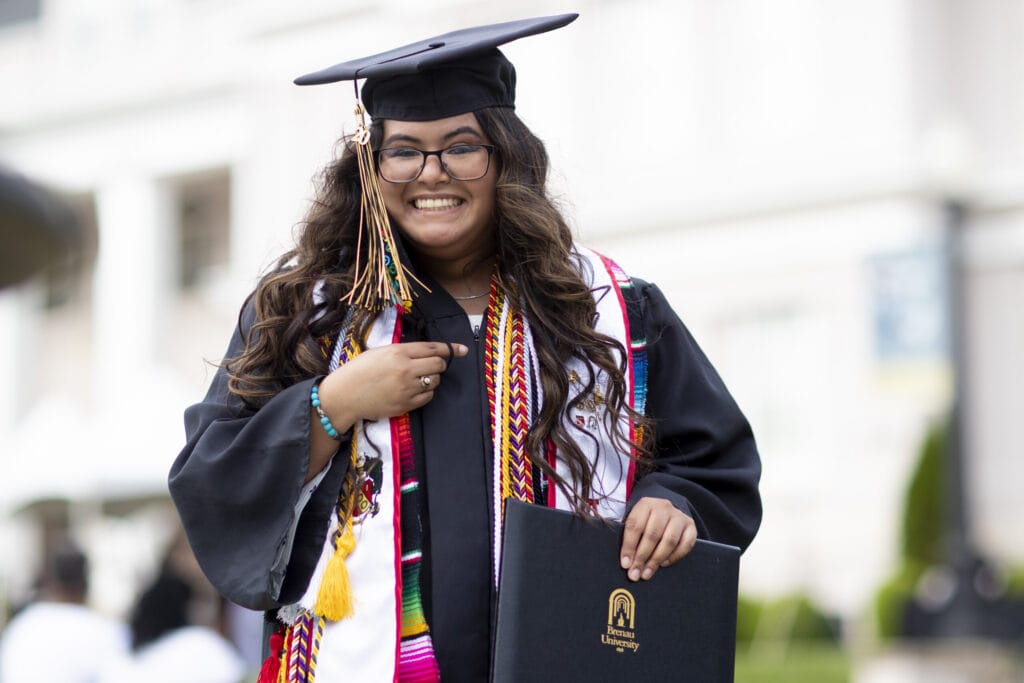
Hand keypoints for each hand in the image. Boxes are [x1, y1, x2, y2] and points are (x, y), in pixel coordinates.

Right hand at [318, 341, 467, 423]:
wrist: (345, 395)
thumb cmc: (359, 370)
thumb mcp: (380, 352)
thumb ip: (403, 351)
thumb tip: (427, 352)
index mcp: (398, 352)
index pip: (432, 348)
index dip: (450, 348)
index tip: (463, 350)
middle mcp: (405, 369)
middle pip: (438, 364)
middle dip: (439, 364)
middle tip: (432, 366)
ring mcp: (406, 388)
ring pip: (435, 381)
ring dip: (432, 379)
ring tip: (418, 378)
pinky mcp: (405, 404)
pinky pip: (428, 396)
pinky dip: (426, 392)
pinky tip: (414, 390)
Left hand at [619, 497, 696, 581]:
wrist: (664, 510)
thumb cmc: (646, 520)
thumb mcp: (635, 521)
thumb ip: (629, 537)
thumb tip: (626, 562)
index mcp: (645, 504)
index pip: (635, 525)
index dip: (629, 546)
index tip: (625, 564)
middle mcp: (663, 507)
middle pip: (652, 535)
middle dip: (642, 557)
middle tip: (635, 573)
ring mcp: (679, 516)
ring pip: (669, 541)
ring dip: (656, 560)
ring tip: (647, 572)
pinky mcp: (690, 526)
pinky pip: (685, 545)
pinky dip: (674, 557)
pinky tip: (663, 564)